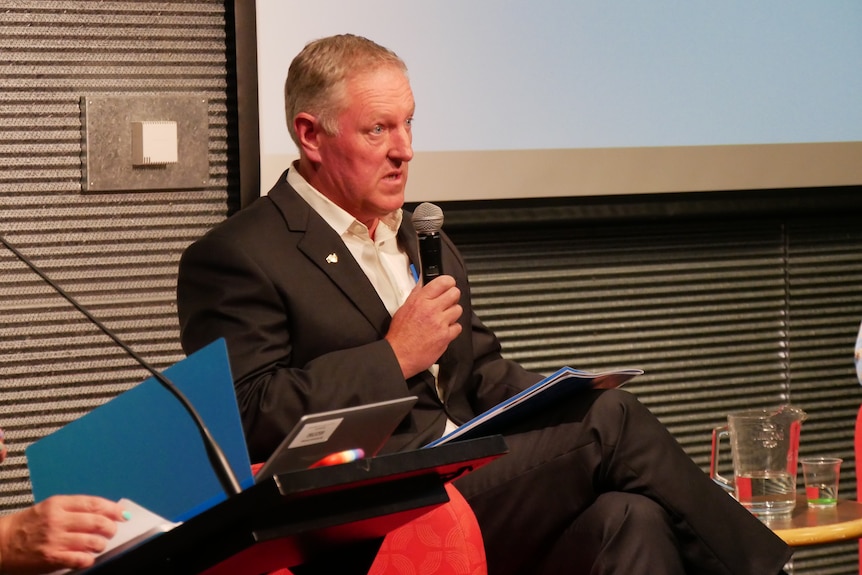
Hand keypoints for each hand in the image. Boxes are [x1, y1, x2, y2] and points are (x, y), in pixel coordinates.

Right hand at [0, 495, 126, 573]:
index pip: (94, 503)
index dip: (112, 509)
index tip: (122, 514)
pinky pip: (81, 560)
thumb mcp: (49, 509)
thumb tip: (106, 512)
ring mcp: (55, 540)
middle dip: (110, 528)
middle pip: (97, 522)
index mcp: (58, 504)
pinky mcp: (52, 558)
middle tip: (111, 531)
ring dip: (100, 544)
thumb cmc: (27, 526)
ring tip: (97, 545)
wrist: (0, 544)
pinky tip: (86, 558)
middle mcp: (58, 520)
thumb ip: (75, 509)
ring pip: (93, 541)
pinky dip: (89, 559)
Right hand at [386, 274, 462, 377]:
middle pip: (455, 293)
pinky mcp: (446, 336)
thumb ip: (416, 294)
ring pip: (458, 310)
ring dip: (452, 313)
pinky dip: (453, 328)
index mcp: (420, 301)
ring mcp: (440, 323)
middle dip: (452, 296)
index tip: (449, 284)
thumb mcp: (403, 309)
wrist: (399, 355)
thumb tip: (422, 283)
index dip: (448, 282)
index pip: (443, 282)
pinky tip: (444, 330)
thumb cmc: (399, 335)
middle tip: (447, 301)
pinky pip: (458, 327)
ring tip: (444, 318)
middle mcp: (431, 310)